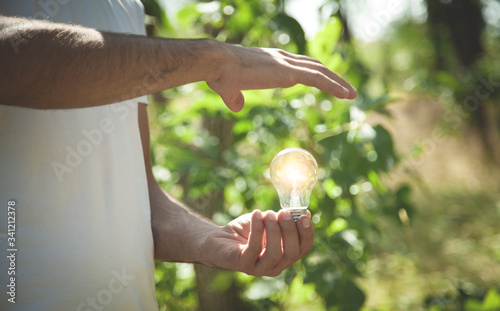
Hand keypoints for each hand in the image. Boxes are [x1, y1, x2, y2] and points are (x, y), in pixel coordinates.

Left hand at [205, 209, 313, 276]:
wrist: (219, 239)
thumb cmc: (247, 231)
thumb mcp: (268, 223)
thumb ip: (284, 220)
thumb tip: (304, 212)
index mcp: (285, 256)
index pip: (302, 249)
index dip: (307, 233)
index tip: (304, 216)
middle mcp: (275, 266)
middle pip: (291, 253)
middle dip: (290, 231)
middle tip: (283, 212)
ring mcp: (259, 268)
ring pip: (274, 254)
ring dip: (273, 230)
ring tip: (267, 213)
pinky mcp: (242, 264)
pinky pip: (253, 249)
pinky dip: (257, 229)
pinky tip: (256, 214)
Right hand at [207, 44, 356, 111]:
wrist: (217, 64)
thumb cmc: (219, 74)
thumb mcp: (229, 88)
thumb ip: (236, 97)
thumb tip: (237, 107)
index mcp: (271, 60)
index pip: (299, 64)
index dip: (314, 72)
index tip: (325, 81)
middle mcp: (282, 58)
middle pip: (315, 65)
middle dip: (332, 77)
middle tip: (346, 89)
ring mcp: (287, 64)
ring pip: (321, 71)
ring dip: (339, 83)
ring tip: (352, 95)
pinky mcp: (288, 73)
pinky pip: (318, 78)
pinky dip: (335, 86)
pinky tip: (346, 95)